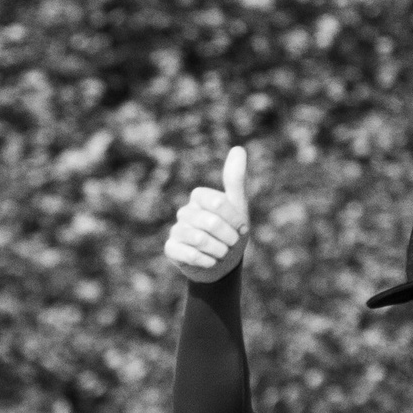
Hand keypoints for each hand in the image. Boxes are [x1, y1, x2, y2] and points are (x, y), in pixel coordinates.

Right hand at [162, 144, 251, 282]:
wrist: (222, 264)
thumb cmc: (231, 232)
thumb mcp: (238, 206)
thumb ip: (235, 180)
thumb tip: (238, 148)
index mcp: (199, 198)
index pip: (218, 202)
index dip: (234, 218)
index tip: (242, 228)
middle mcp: (185, 212)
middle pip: (211, 222)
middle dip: (228, 237)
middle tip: (233, 244)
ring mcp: (176, 230)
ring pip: (199, 239)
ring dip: (219, 250)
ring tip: (223, 254)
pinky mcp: (170, 249)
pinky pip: (187, 253)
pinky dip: (205, 260)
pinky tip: (211, 262)